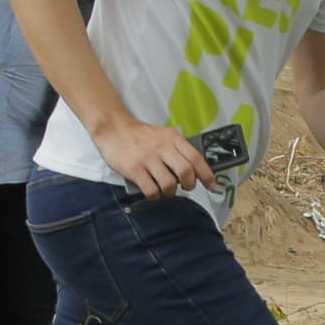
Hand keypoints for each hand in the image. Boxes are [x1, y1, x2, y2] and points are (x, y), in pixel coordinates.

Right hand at [97, 118, 214, 200]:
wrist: (113, 129)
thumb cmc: (140, 136)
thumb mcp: (163, 135)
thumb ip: (177, 149)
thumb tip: (194, 170)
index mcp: (172, 138)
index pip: (196, 158)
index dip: (206, 174)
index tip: (211, 185)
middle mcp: (162, 147)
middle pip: (185, 172)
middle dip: (189, 184)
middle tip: (187, 187)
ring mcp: (147, 159)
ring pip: (168, 184)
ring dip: (170, 192)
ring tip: (166, 190)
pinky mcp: (134, 169)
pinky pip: (151, 190)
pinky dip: (155, 195)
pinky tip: (153, 191)